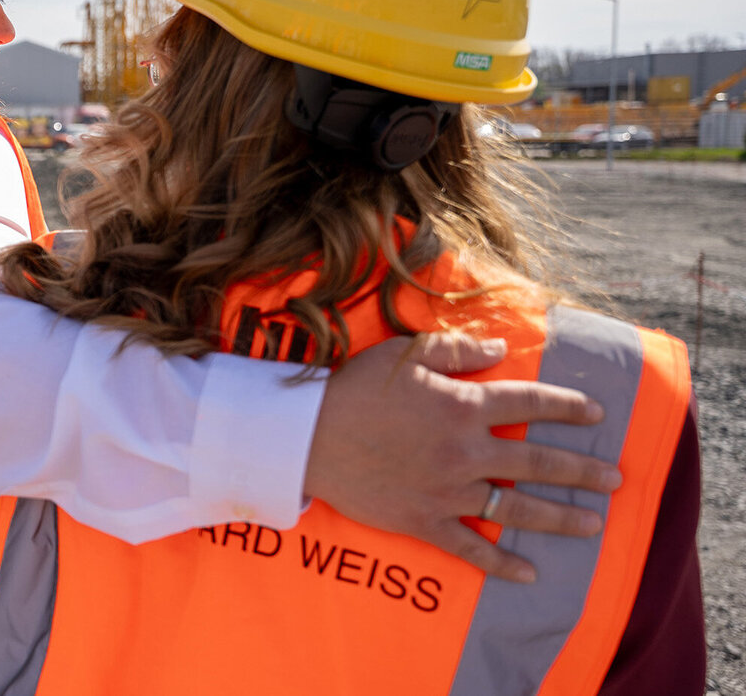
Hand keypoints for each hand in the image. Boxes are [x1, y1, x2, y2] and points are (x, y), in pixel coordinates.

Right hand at [304, 332, 621, 583]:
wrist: (306, 436)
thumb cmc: (355, 388)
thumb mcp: (404, 355)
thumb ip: (456, 351)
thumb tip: (499, 350)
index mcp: (462, 406)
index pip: (529, 404)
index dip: (566, 406)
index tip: (595, 412)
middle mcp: (464, 451)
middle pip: (537, 462)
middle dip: (582, 470)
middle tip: (616, 479)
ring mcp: (447, 491)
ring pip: (516, 508)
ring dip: (560, 517)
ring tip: (593, 523)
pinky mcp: (425, 520)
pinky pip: (471, 547)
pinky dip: (502, 562)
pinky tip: (529, 572)